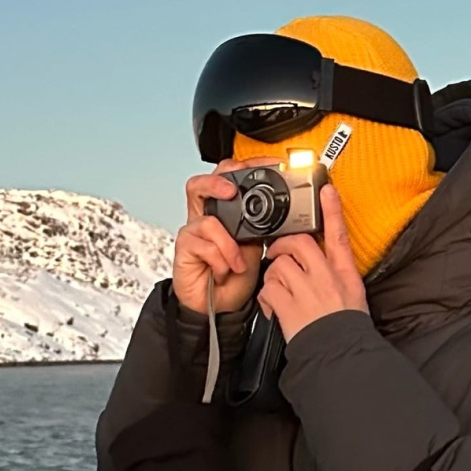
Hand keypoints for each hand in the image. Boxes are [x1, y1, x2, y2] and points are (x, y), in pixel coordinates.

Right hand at [173, 158, 277, 314]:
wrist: (222, 305)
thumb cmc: (237, 276)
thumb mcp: (258, 246)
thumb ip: (263, 225)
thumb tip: (285, 208)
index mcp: (226, 211)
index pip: (229, 177)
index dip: (246, 165)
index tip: (269, 165)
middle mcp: (206, 217)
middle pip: (201, 183)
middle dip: (219, 182)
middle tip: (233, 192)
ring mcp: (194, 232)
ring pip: (207, 219)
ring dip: (228, 245)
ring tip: (237, 262)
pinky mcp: (185, 248)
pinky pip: (204, 245)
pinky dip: (220, 260)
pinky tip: (224, 270)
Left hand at [257, 188, 367, 341]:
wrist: (339, 354)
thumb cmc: (345, 326)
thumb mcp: (352, 292)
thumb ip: (338, 271)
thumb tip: (325, 257)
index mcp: (343, 272)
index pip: (338, 234)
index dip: (332, 210)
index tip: (326, 190)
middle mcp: (326, 277)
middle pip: (298, 244)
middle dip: (282, 247)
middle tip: (277, 255)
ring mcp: (307, 291)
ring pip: (278, 266)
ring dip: (273, 277)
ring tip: (279, 292)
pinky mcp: (289, 307)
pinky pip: (268, 289)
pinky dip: (266, 299)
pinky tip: (274, 308)